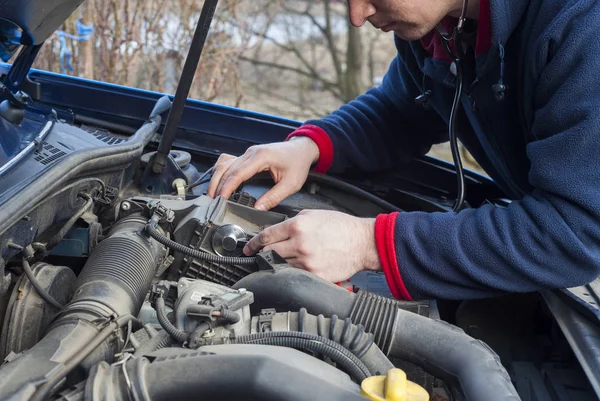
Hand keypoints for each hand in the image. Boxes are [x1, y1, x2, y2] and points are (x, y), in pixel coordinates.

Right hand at [207, 137, 319, 210]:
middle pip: (227, 170)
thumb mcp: (290, 184)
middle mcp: (251, 153)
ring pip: (224, 165)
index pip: (237, 174)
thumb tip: (257, 209)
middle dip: (217, 186)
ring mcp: (247, 153)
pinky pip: (228, 162)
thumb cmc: (298, 163)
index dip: (227, 188)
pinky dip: (221, 172)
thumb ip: (273, 197)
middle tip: (212, 202)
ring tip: (212, 195)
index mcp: (261, 157)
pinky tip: (218, 182)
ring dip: (216, 180)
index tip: (220, 200)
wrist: (301, 149)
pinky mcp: (247, 156)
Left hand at [243, 210, 381, 281]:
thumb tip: (280, 229)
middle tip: (259, 255)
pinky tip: (297, 267)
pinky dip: (293, 272)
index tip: (249, 247)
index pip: (266, 236)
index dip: (253, 243)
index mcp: (297, 226)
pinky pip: (296, 275)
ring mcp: (306, 261)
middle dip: (262, 254)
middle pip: (270, 252)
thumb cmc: (342, 227)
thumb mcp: (315, 213)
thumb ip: (294, 220)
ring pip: (281, 265)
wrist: (362, 242)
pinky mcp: (314, 274)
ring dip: (278, 263)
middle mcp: (299, 244)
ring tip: (284, 259)